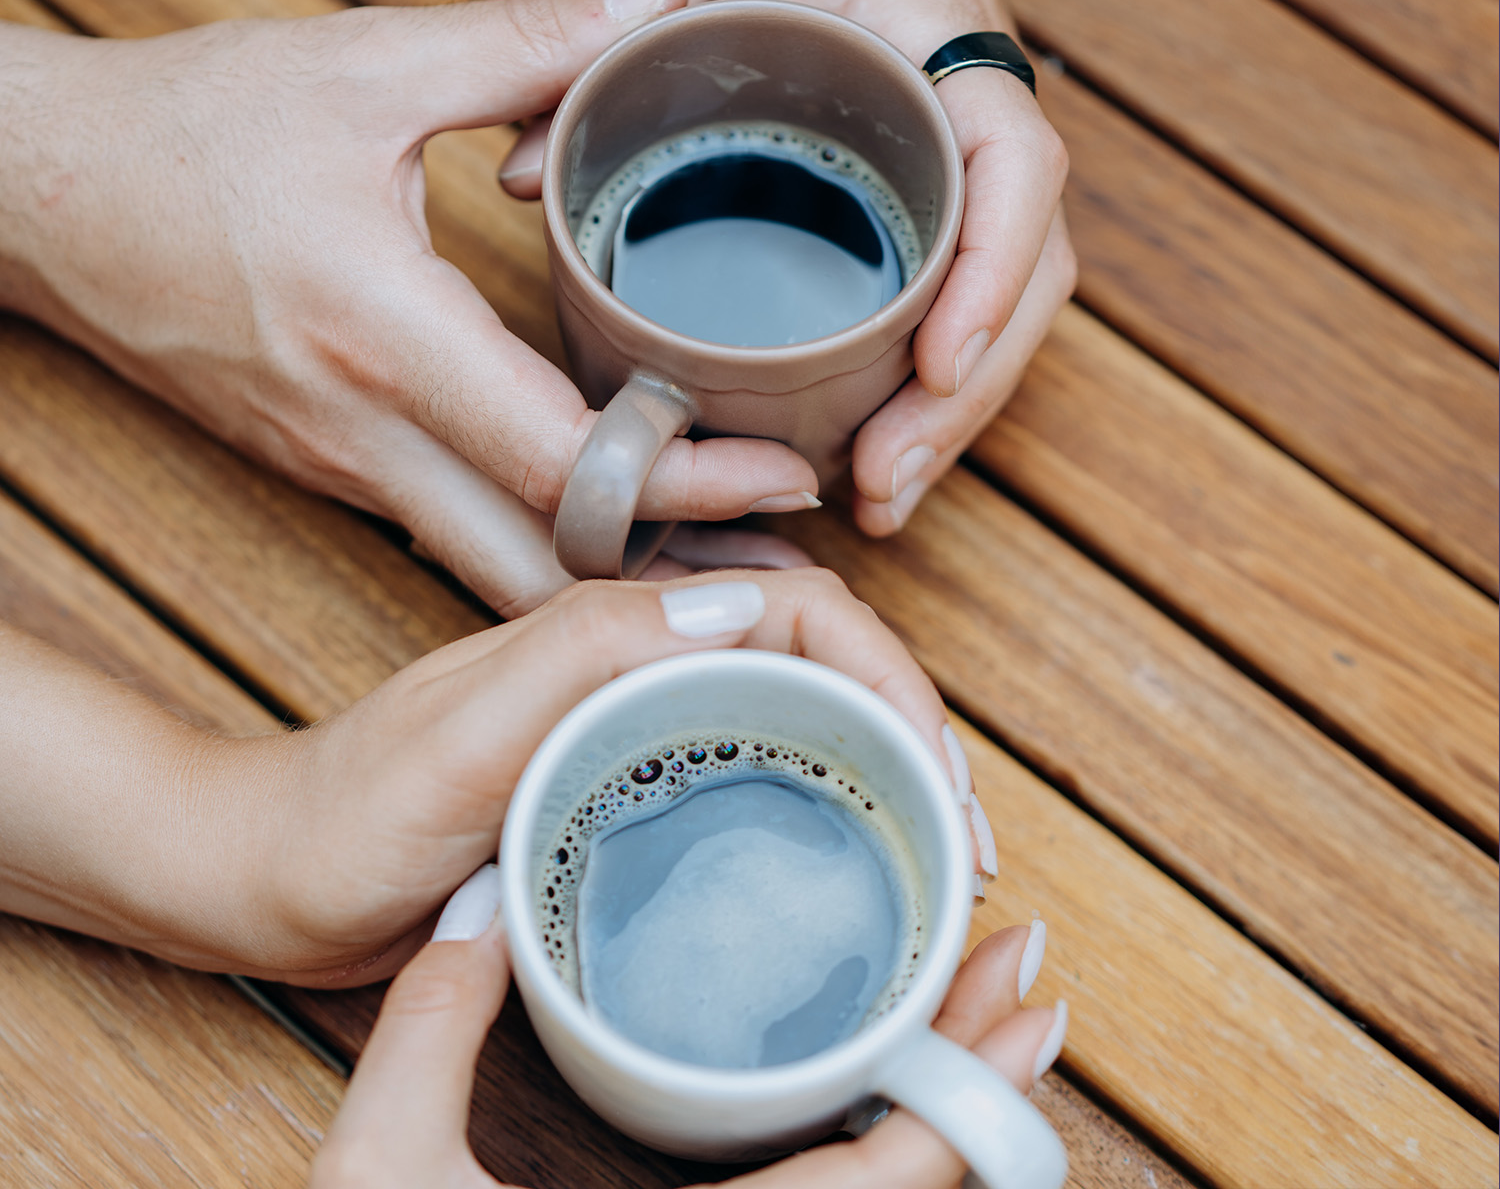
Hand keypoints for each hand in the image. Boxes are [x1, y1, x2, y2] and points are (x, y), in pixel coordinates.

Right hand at [0, 0, 818, 618]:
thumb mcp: (358, 68)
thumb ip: (520, 43)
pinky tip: (615, 521)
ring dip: (615, 575)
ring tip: (722, 551)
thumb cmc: (187, 136)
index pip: (567, 461)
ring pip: (502, 573)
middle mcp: (369, 434)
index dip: (690, 483)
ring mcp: (347, 471)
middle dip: (671, 575)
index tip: (788, 474)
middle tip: (780, 552)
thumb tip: (650, 8)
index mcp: (385, 335)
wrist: (43, 201)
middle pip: (545, 564)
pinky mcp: (335, 472)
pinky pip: (460, 537)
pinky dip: (547, 546)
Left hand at [254, 568, 993, 984]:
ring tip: (939, 854)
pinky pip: (751, 775)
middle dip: (916, 731)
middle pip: (820, 664)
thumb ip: (583, 651)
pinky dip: (823, 809)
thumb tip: (747, 606)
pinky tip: (849, 864)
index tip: (937, 768)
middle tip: (967, 835)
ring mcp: (637, 725)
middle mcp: (640, 664)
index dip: (889, 677)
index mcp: (616, 629)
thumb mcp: (458, 732)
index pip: (799, 612)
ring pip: (798, 719)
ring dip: (884, 772)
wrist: (269, 879)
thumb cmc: (346, 809)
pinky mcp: (626, 784)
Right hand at [312, 867, 1066, 1188]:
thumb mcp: (381, 1164)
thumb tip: (485, 898)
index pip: (876, 1188)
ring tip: (964, 1007)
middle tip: (1022, 977)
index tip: (1024, 998)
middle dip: (981, 1081)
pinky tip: (867, 1074)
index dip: (966, 1096)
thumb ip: (435, 1027)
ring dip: (937, 1106)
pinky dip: (877, 1139)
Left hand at [499, 0, 1076, 536]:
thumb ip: (630, 27)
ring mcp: (954, 183)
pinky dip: (919, 402)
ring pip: (993, 318)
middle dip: (961, 399)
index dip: (995, 272)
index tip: (938, 364)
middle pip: (1020, 277)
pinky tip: (873, 465)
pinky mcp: (925, 228)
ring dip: (944, 424)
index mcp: (933, 48)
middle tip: (882, 485)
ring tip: (879, 502)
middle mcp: (964, 123)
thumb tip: (536, 147)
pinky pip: (952, 321)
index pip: (1016, 167)